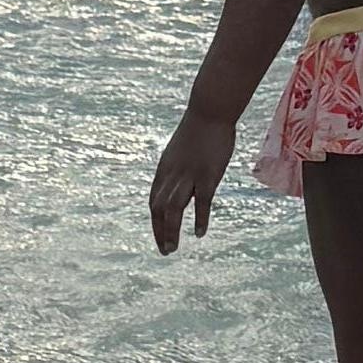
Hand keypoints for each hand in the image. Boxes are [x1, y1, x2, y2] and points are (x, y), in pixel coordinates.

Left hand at [148, 103, 233, 253]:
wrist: (209, 111)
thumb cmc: (198, 130)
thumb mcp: (181, 152)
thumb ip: (178, 170)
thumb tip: (179, 184)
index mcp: (164, 170)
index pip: (154, 202)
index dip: (155, 223)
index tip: (160, 238)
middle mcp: (172, 175)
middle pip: (159, 208)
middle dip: (160, 232)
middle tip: (165, 251)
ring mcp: (189, 175)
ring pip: (173, 207)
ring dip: (171, 230)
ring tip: (172, 248)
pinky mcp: (207, 174)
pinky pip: (201, 201)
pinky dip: (199, 219)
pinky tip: (199, 233)